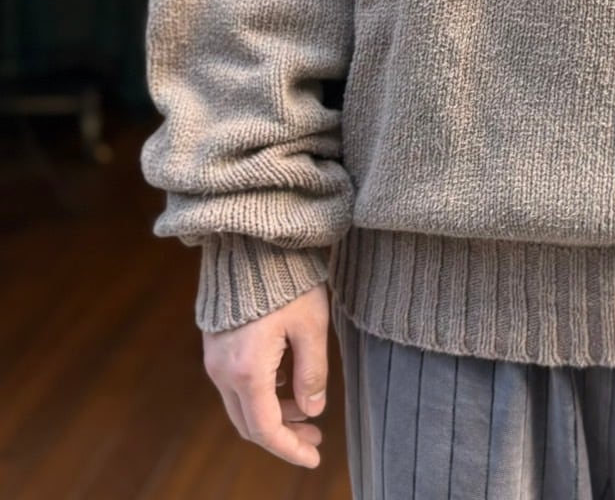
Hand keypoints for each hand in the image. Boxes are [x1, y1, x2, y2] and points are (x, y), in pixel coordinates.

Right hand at [201, 282, 330, 467]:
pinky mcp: (216, 343)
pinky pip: (235, 383)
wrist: (250, 240)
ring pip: (241, 404)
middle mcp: (222, 370)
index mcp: (247, 370)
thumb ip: (312, 372)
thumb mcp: (312, 325)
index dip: (290, 449)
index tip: (315, 457)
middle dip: (283, 435)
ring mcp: (214, 357)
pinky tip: (287, 382)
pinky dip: (261, 393)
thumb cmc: (286, 278)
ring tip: (307, 410)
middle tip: (316, 437)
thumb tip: (312, 411)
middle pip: (249, 422)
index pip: (266, 428)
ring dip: (272, 414)